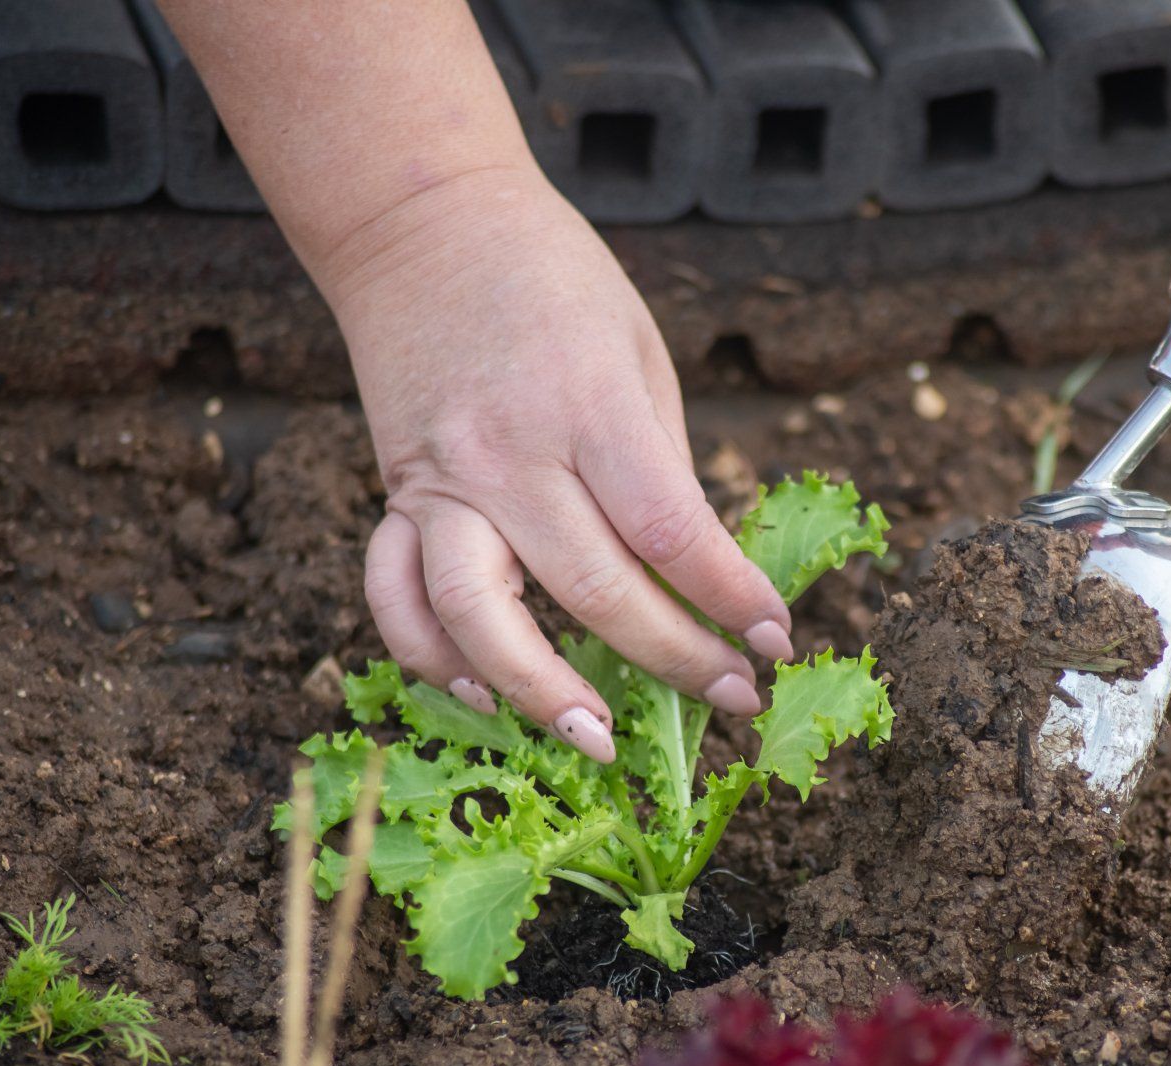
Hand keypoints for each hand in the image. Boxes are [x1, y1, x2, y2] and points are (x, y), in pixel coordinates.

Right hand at [322, 165, 793, 762]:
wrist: (422, 222)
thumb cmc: (554, 281)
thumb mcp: (639, 350)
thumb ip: (658, 465)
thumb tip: (694, 576)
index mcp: (590, 406)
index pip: (670, 531)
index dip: (730, 598)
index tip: (775, 640)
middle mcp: (509, 454)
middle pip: (596, 591)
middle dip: (676, 659)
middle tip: (732, 698)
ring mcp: (442, 482)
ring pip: (478, 616)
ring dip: (538, 693)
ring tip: (599, 738)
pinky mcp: (395, 495)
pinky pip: (396, 597)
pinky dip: (430, 656)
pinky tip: (480, 693)